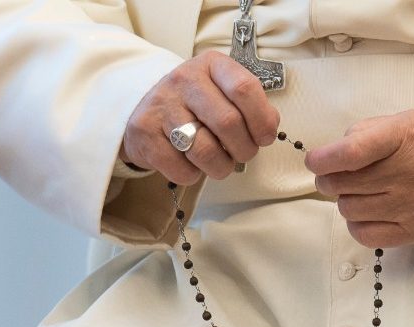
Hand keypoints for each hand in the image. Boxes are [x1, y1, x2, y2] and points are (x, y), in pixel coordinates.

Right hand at [121, 51, 279, 183]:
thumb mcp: (224, 91)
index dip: (262, 120)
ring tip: (220, 163)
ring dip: (221, 167)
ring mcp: (161, 105)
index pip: (244, 88)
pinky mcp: (144, 133)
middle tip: (243, 154)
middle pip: (228, 123)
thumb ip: (251, 105)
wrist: (146, 108)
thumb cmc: (197, 104)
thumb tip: (268, 127)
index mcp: (212, 65)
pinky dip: (193, 175)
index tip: (265, 137)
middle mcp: (184, 79)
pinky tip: (192, 164)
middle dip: (244, 149)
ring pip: (205, 151)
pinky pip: (181, 168)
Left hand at [305, 109, 413, 247]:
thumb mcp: (406, 119)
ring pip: (349, 209)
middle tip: (335, 175)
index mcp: (401, 138)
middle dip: (329, 179)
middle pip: (342, 184)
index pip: (348, 154)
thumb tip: (335, 150)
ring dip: (344, 200)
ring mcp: (410, 205)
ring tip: (358, 192)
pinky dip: (357, 224)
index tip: (315, 160)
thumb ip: (368, 131)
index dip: (322, 160)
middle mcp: (404, 173)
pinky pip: (367, 235)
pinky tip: (365, 212)